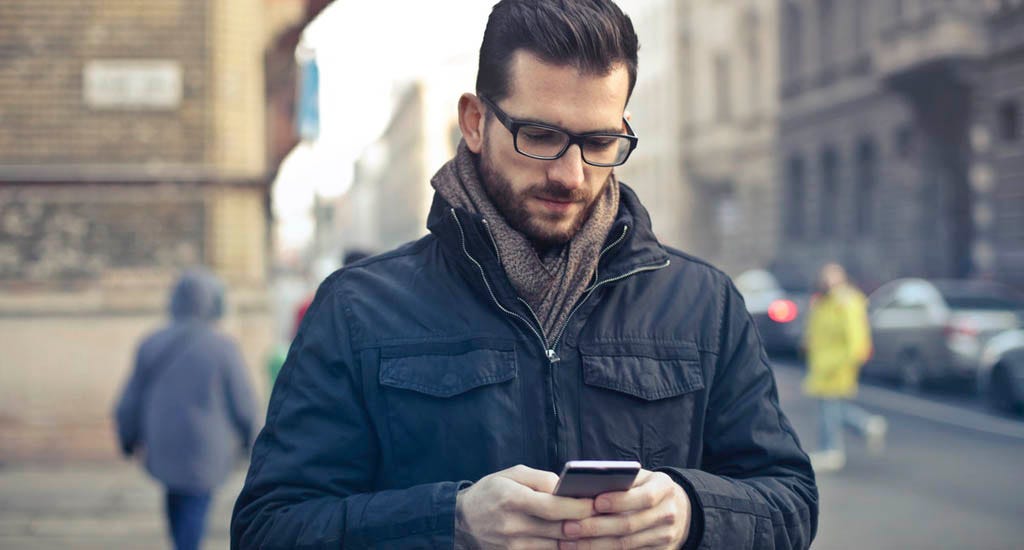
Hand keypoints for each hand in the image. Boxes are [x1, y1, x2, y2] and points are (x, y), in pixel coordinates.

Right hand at [456, 465, 594, 548]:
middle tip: (604, 517)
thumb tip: (568, 488)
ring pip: (557, 547)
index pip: (553, 507)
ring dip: (578, 539)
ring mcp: (513, 547)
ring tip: (595, 529)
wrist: (462, 521)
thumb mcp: (512, 474)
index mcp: (512, 499)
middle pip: (559, 529)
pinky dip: (563, 548)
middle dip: (585, 524)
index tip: (597, 503)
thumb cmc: (491, 492)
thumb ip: (541, 479)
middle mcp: (513, 526)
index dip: (579, 507)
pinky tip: (574, 540)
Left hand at [558, 469, 690, 549]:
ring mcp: (665, 537)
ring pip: (626, 544)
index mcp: (664, 488)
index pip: (644, 496)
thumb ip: (619, 480)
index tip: (595, 502)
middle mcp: (668, 513)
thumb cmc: (646, 488)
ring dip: (594, 545)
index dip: (619, 501)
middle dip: (596, 527)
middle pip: (629, 524)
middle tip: (568, 527)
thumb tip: (584, 489)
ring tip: (568, 542)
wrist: (677, 509)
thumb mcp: (639, 478)